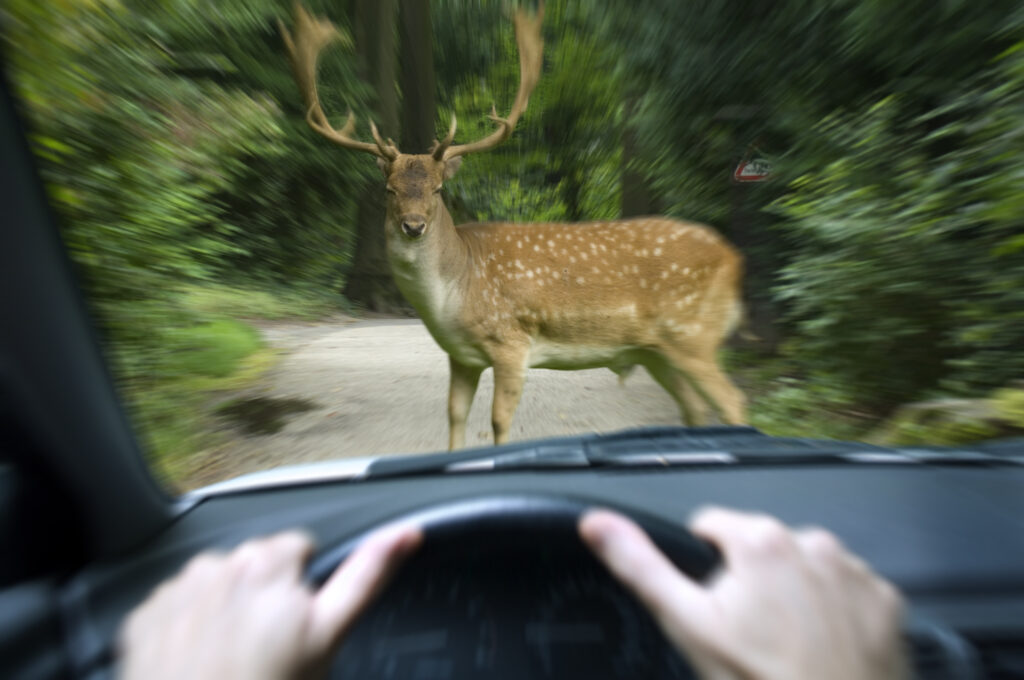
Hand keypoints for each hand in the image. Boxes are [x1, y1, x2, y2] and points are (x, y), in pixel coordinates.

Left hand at [118, 525, 420, 679]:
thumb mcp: (330, 634)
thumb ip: (367, 574)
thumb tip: (407, 533)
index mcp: (266, 561)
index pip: (298, 547)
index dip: (303, 587)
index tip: (295, 622)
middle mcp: (217, 563)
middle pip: (255, 562)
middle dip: (263, 592)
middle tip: (267, 645)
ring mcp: (175, 588)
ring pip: (215, 582)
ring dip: (224, 606)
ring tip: (229, 656)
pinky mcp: (143, 615)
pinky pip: (176, 606)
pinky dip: (186, 625)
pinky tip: (198, 659)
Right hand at [580, 507, 906, 679]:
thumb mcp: (687, 625)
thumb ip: (641, 566)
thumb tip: (597, 522)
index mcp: (759, 540)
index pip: (711, 527)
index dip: (704, 567)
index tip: (716, 607)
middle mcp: (812, 541)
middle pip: (760, 548)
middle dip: (752, 581)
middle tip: (752, 636)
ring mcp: (854, 570)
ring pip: (804, 568)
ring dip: (795, 593)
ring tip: (790, 645)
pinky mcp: (885, 600)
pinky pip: (848, 591)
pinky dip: (836, 611)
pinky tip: (825, 647)